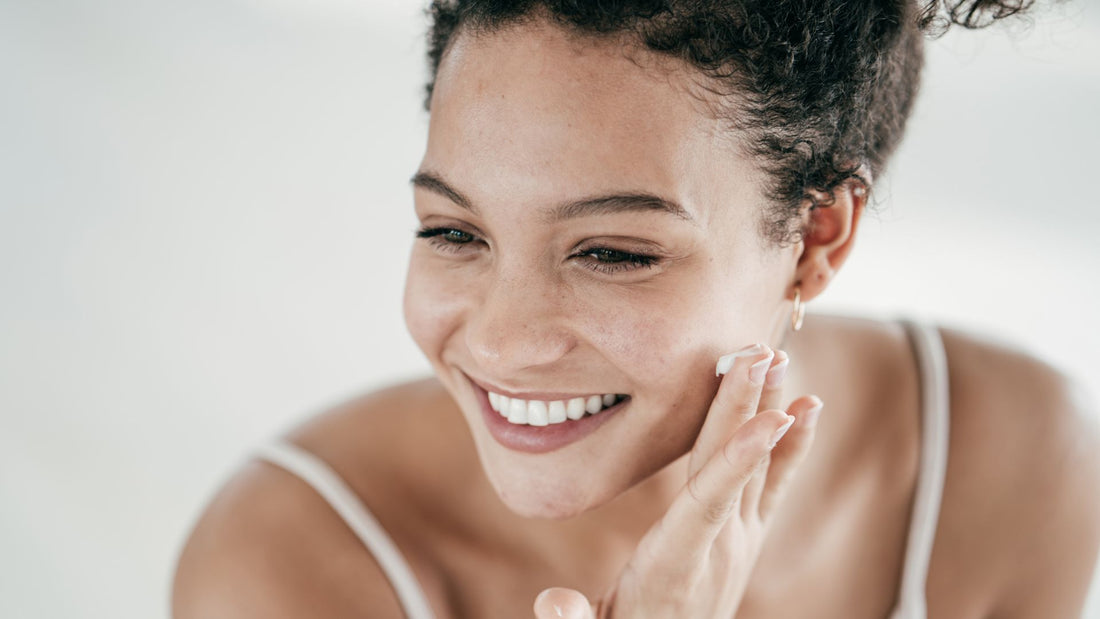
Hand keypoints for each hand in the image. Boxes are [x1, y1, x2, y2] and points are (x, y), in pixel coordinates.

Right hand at [533, 344, 822, 618]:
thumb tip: (553, 602)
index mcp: (675, 566)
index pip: (708, 503)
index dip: (736, 460)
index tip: (769, 418)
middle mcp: (718, 550)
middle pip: (731, 468)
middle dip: (745, 408)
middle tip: (759, 353)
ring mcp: (738, 542)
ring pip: (755, 465)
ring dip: (766, 409)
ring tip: (778, 359)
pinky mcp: (745, 536)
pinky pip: (772, 483)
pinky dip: (790, 444)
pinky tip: (806, 407)